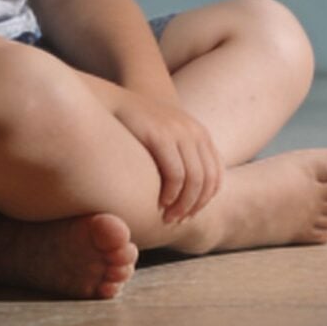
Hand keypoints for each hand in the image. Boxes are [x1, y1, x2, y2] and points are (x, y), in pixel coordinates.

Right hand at [107, 88, 223, 225]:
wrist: (110, 103)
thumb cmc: (134, 130)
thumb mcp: (164, 141)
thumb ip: (178, 160)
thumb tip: (186, 194)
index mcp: (200, 134)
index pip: (216, 175)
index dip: (206, 200)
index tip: (189, 215)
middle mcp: (194, 132)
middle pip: (208, 179)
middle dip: (195, 205)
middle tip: (178, 221)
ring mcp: (180, 132)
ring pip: (195, 180)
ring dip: (184, 204)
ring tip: (168, 217)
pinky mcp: (161, 136)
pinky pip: (176, 173)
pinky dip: (172, 194)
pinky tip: (161, 203)